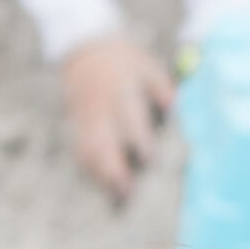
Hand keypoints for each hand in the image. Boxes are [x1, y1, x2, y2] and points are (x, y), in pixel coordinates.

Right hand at [60, 35, 176, 200]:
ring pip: (88, 151)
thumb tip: (173, 106)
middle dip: (113, 169)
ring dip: (100, 176)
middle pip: (103, 142)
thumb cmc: (124, 61)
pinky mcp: (76, 125)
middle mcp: (99, 108)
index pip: (128, 118)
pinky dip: (89, 170)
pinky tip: (101, 186)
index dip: (138, 139)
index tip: (150, 160)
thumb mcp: (146, 65)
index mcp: (119, 91)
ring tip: (116, 198)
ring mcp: (85, 118)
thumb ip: (160, 87)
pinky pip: (79, 151)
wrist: (85, 50)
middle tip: (128, 192)